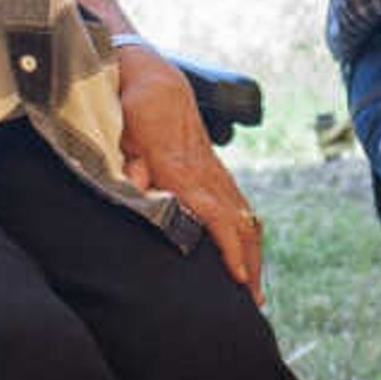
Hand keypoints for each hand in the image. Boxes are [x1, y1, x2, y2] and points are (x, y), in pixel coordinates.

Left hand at [114, 43, 263, 293]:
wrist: (154, 77)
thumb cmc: (132, 106)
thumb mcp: (124, 129)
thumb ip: (131, 159)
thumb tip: (139, 187)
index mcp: (182, 168)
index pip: (214, 214)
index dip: (227, 247)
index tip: (240, 276)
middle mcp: (206, 173)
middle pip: (238, 223)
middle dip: (249, 262)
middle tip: (253, 302)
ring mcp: (214, 171)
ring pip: (243, 216)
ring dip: (252, 253)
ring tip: (256, 291)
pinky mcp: (215, 171)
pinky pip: (239, 206)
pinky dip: (247, 235)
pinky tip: (250, 256)